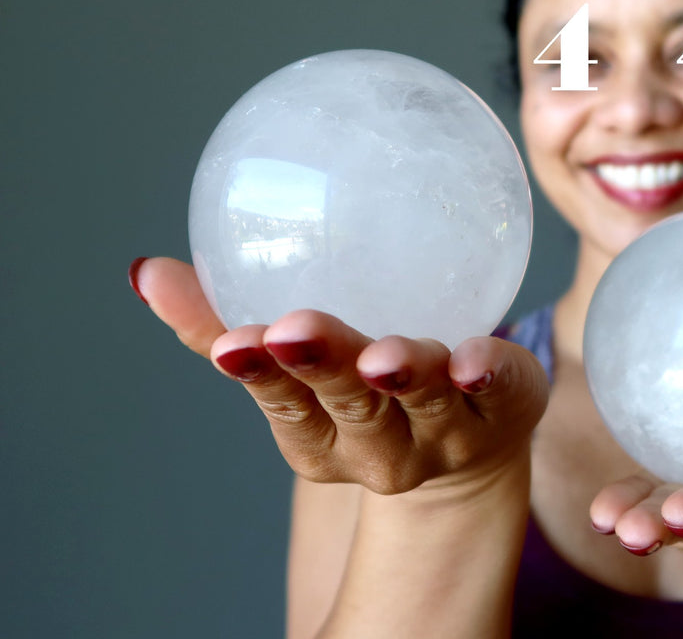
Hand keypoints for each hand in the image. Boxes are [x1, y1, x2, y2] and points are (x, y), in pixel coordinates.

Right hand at [130, 257, 548, 494]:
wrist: (470, 444)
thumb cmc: (365, 394)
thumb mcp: (295, 366)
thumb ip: (220, 323)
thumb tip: (145, 270)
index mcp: (324, 436)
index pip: (287, 406)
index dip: (261, 376)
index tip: (234, 343)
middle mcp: (383, 445)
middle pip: (351, 405)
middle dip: (321, 369)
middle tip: (293, 332)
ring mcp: (447, 432)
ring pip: (423, 399)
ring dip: (403, 372)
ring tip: (381, 353)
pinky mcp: (504, 407)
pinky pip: (499, 389)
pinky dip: (487, 374)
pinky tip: (478, 360)